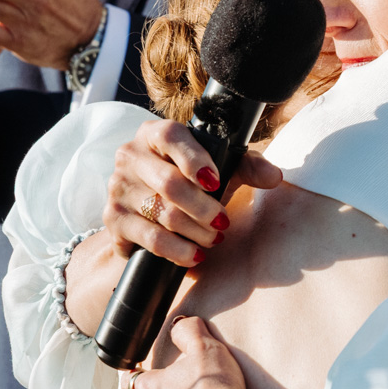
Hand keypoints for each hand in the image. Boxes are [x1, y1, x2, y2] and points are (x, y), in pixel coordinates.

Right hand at [104, 120, 282, 264]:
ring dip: (196, 231)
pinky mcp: (113, 219)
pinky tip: (195, 255)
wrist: (150, 214)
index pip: (171, 136)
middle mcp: (130, 155)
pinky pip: (151, 238)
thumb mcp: (219, 170)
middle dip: (204, 207)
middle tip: (223, 221)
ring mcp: (118, 187)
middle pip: (170, 183)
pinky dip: (179, 250)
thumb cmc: (190, 183)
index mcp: (154, 134)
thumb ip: (247, 168)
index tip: (217, 182)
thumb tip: (275, 176)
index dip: (196, 160)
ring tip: (214, 238)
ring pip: (163, 214)